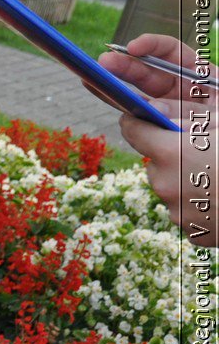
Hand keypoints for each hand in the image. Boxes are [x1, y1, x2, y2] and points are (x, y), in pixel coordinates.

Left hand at [101, 35, 215, 248]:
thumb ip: (190, 118)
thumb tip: (156, 110)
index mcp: (172, 152)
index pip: (134, 131)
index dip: (138, 123)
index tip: (139, 118)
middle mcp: (166, 184)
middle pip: (155, 162)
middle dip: (171, 155)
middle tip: (202, 151)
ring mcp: (177, 211)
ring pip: (170, 187)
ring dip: (186, 180)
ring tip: (217, 176)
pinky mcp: (192, 232)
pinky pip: (188, 210)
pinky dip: (200, 204)